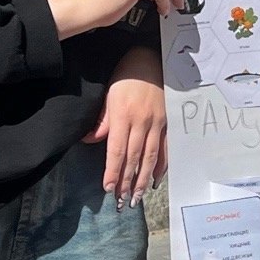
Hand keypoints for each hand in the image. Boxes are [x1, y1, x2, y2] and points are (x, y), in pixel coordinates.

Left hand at [83, 48, 166, 203]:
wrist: (153, 58)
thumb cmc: (127, 74)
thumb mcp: (108, 94)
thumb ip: (102, 120)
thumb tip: (91, 140)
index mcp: (122, 116)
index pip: (117, 150)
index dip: (113, 171)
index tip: (108, 188)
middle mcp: (141, 122)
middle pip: (133, 158)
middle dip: (126, 182)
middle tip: (122, 202)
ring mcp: (157, 123)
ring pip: (150, 157)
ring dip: (142, 179)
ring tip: (137, 197)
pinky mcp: (168, 123)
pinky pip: (165, 148)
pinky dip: (161, 166)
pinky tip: (155, 179)